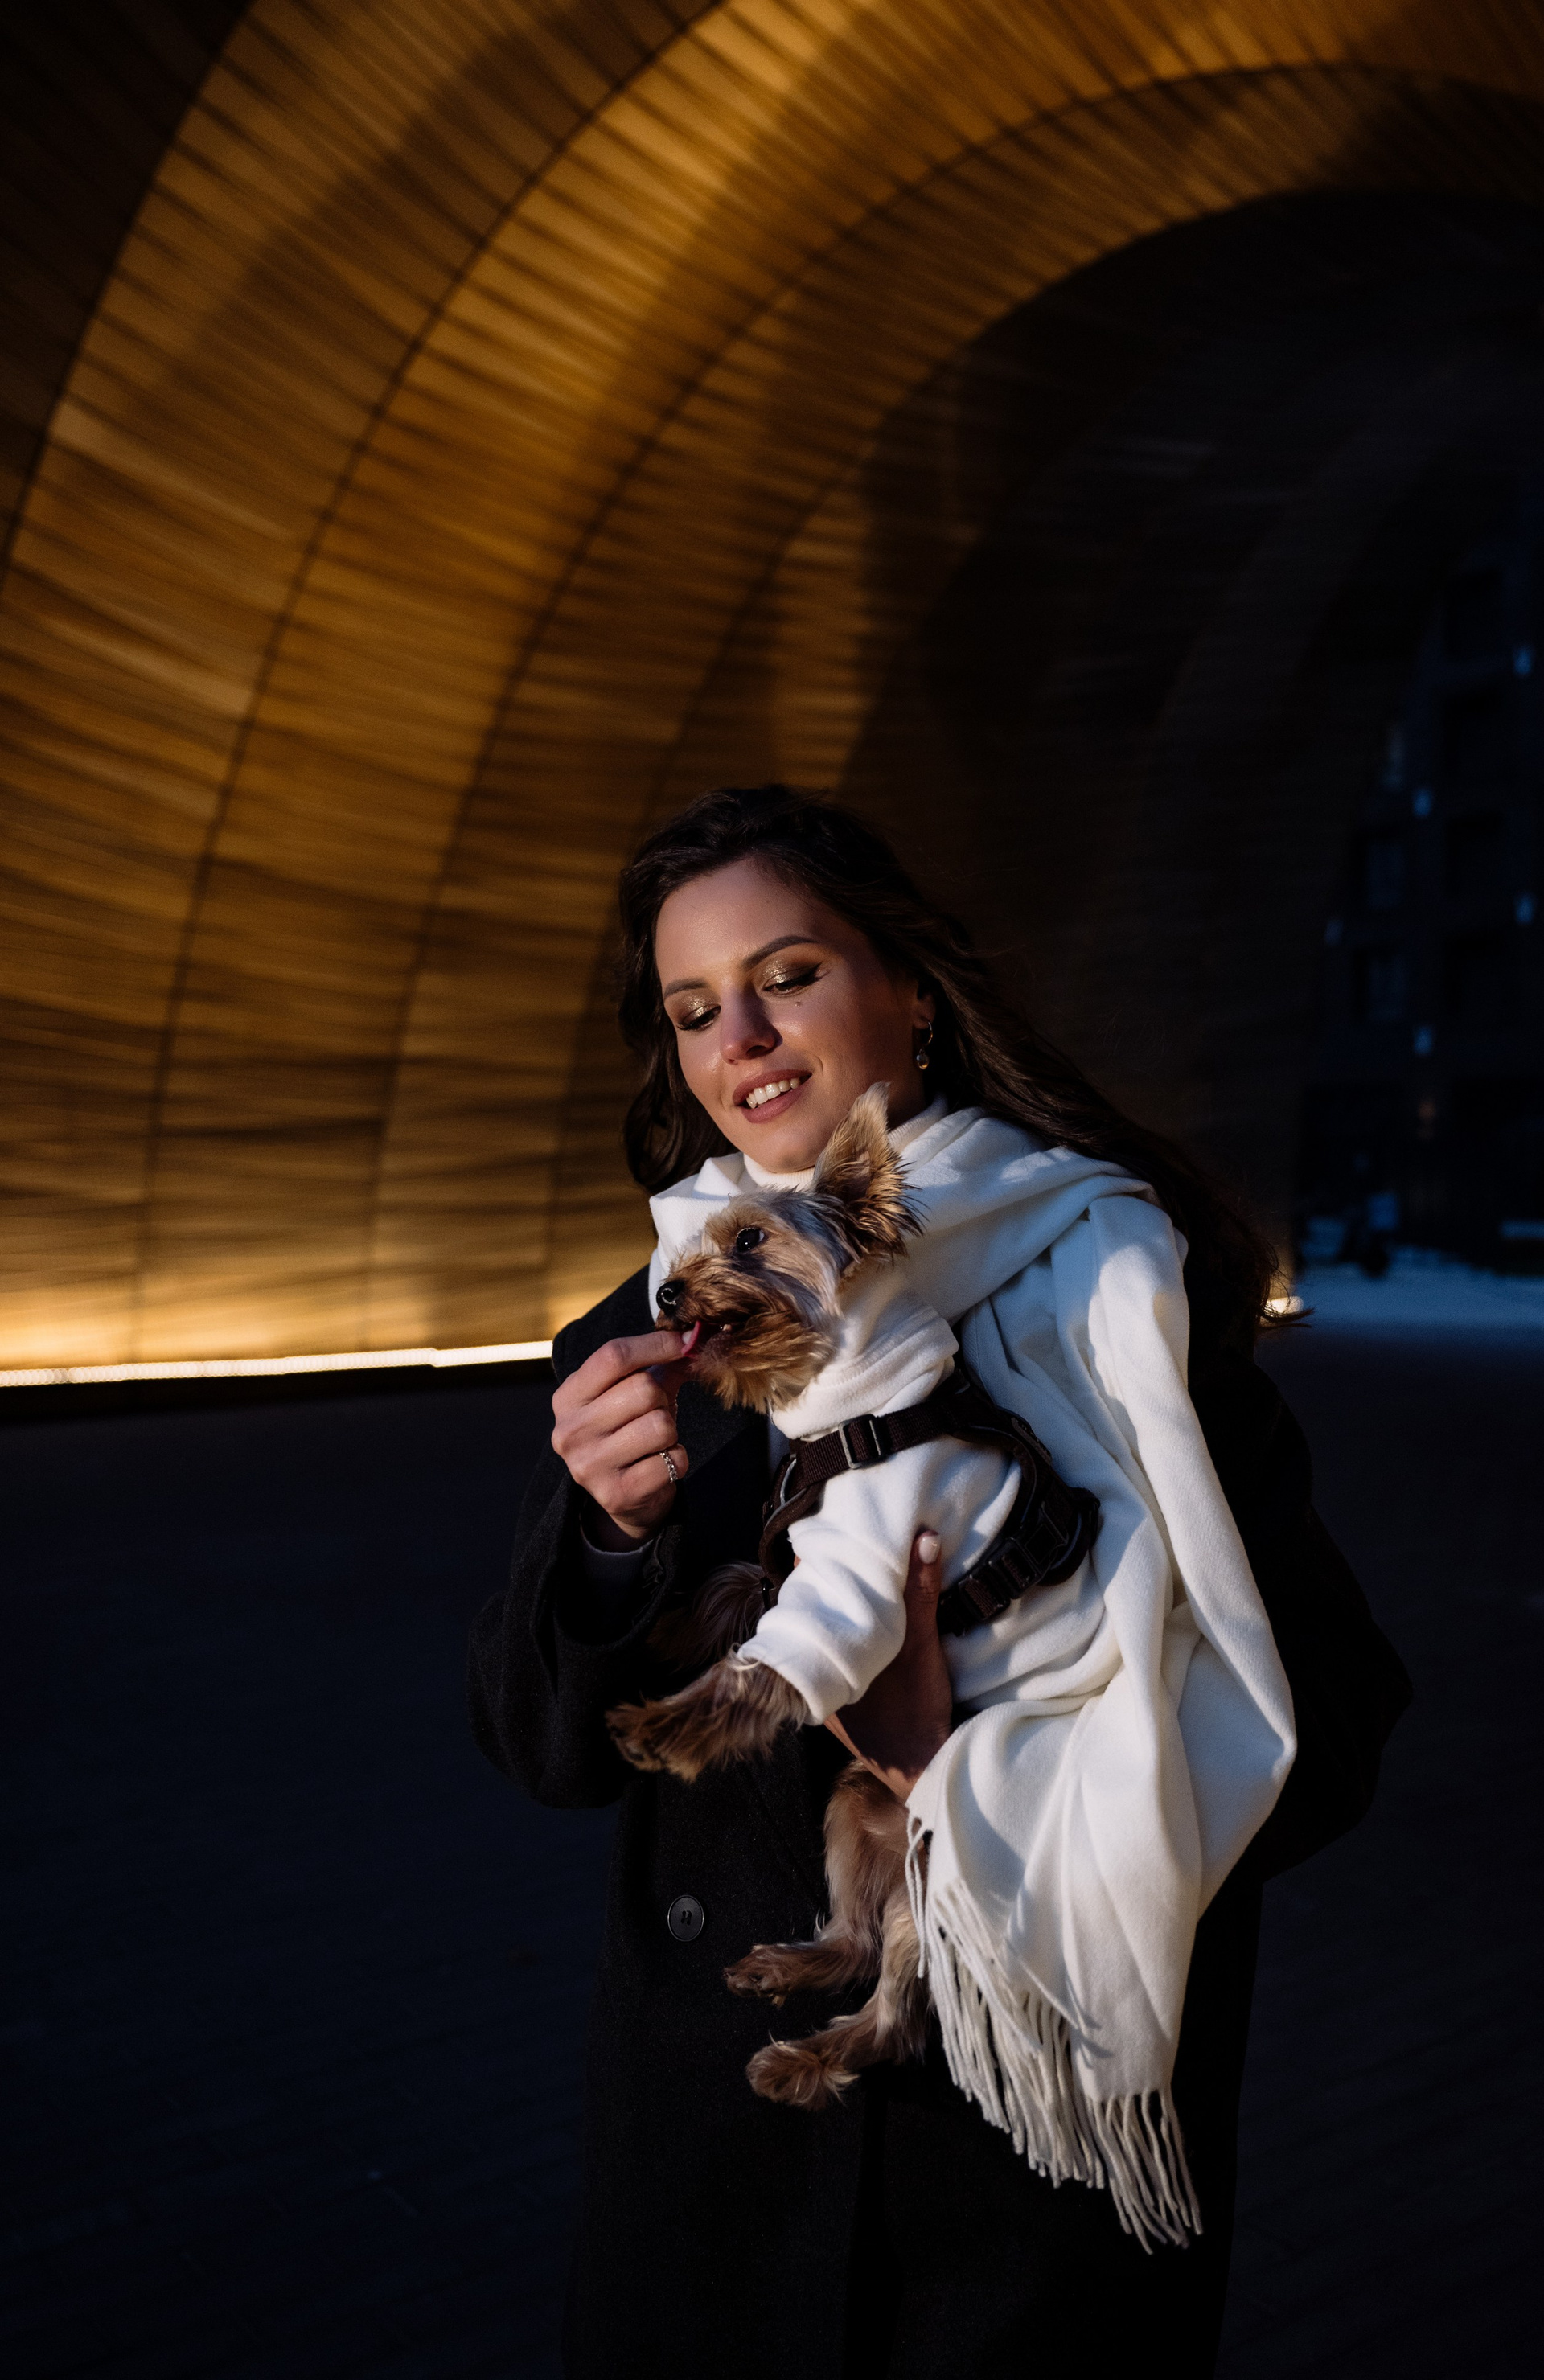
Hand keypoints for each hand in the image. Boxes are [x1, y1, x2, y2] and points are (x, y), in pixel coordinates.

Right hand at [551, 1329, 691, 1546]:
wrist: (624, 1496)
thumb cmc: (629, 1431)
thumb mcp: (633, 1391)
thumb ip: (660, 1363)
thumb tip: (697, 1337)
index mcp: (568, 1397)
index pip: (613, 1356)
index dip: (655, 1344)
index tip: (683, 1343)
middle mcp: (569, 1431)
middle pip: (643, 1389)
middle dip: (662, 1398)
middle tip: (654, 1414)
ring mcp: (589, 1466)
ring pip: (661, 1425)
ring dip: (670, 1432)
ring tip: (655, 1441)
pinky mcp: (616, 1494)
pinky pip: (672, 1459)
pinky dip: (677, 1459)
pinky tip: (658, 1464)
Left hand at [824, 1530, 951, 1799]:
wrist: (924, 1768)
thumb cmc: (917, 1708)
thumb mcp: (922, 1645)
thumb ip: (920, 1592)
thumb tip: (925, 1538)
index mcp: (819, 1659)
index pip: (804, 1601)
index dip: (811, 1569)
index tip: (821, 1540)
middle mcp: (814, 1676)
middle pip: (812, 1618)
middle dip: (825, 1586)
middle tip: (840, 1549)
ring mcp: (827, 1692)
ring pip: (823, 1640)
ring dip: (836, 1612)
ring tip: (851, 1576)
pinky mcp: (841, 1706)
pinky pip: (835, 1661)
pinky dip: (845, 1638)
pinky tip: (863, 1621)